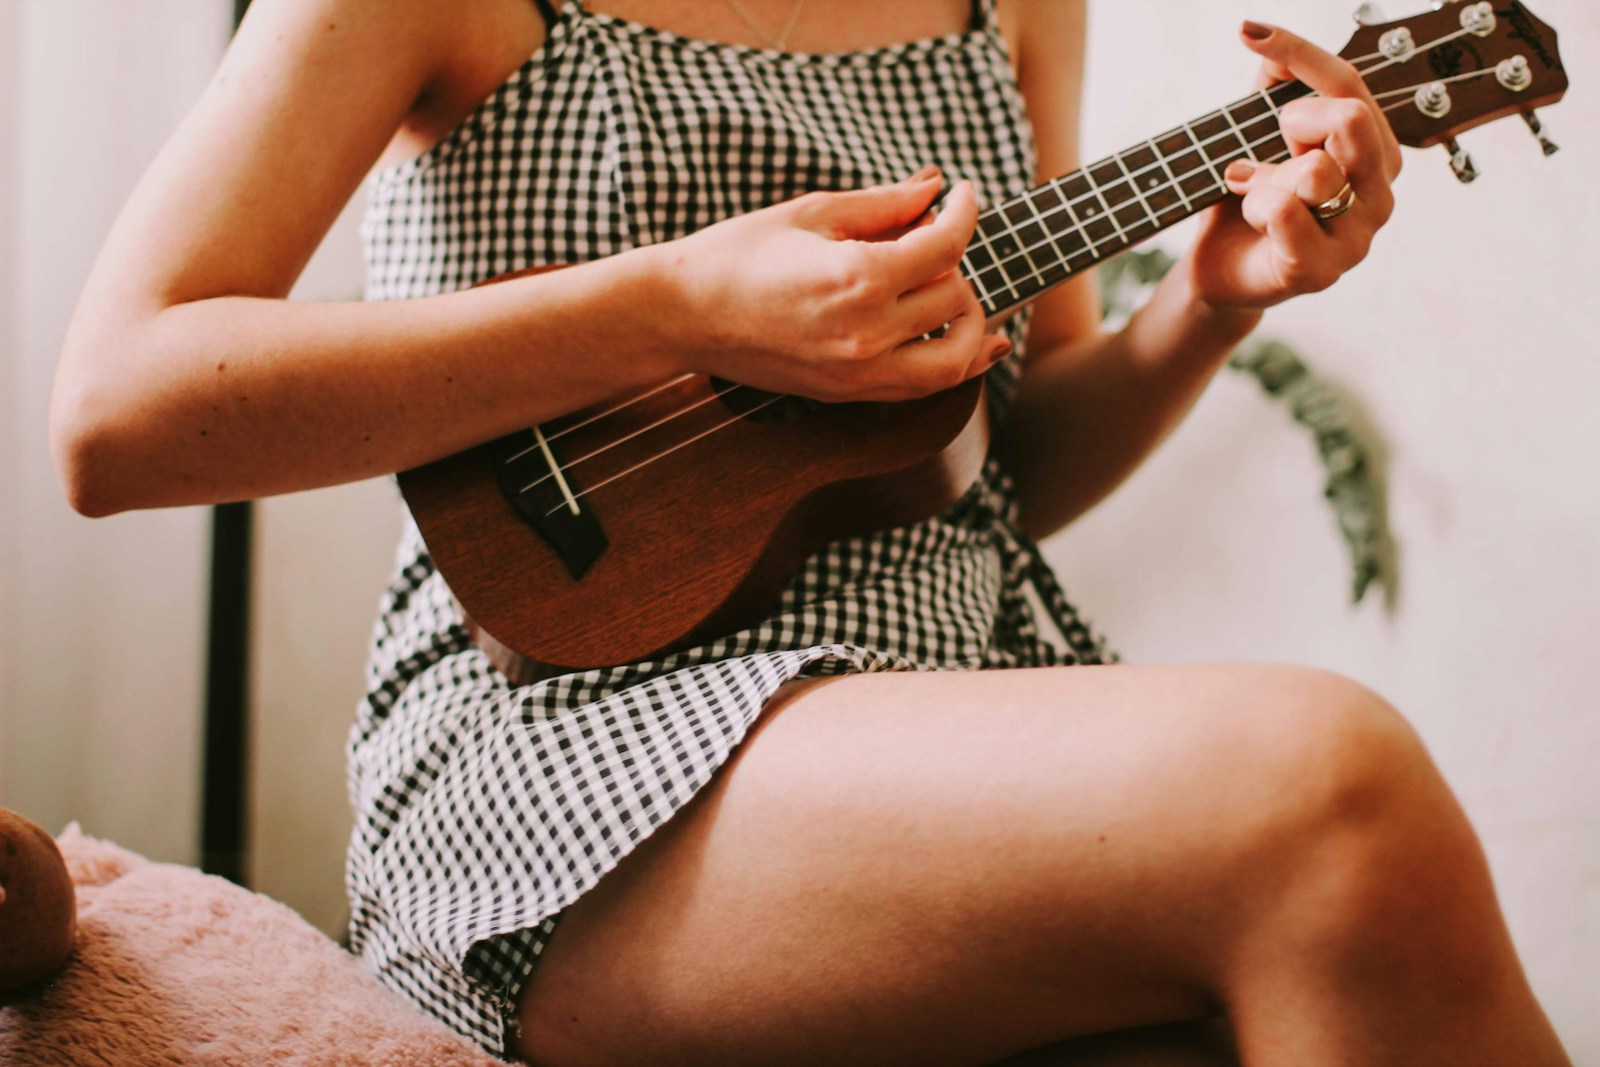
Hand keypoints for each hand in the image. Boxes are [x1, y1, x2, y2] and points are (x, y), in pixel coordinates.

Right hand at [658, 169, 1010, 401]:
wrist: (684, 315)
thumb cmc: (738, 255)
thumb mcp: (812, 212)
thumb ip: (882, 203)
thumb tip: (933, 187)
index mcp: (857, 277)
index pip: (945, 244)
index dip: (965, 211)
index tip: (963, 193)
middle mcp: (866, 331)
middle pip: (954, 295)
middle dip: (955, 260)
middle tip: (933, 236)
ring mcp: (859, 371)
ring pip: (953, 358)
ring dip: (971, 322)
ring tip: (964, 293)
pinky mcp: (848, 393)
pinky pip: (923, 387)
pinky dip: (956, 364)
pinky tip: (976, 342)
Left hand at [1185, 22, 1402, 311]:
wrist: (1221, 267)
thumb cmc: (1250, 198)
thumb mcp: (1261, 134)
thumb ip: (1274, 86)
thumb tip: (1264, 35)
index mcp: (1378, 153)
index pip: (1349, 85)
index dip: (1299, 52)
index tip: (1250, 32)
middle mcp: (1381, 194)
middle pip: (1350, 118)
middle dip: (1293, 122)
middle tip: (1269, 148)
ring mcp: (1357, 238)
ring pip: (1313, 172)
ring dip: (1264, 176)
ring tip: (1251, 191)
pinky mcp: (1320, 270)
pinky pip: (1283, 212)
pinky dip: (1253, 206)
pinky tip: (1251, 217)